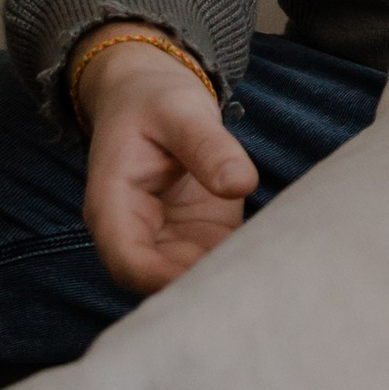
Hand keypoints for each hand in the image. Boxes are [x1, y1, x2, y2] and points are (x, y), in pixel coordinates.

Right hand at [78, 39, 257, 295]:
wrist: (153, 98)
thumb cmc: (155, 102)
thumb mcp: (180, 110)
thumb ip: (207, 146)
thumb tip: (240, 183)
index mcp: (113, 205)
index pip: (127, 261)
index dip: (162, 279)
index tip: (211, 279)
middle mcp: (137, 232)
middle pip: (158, 284)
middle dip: (200, 291)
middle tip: (252, 286)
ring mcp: (169, 239)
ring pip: (192, 282)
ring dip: (226, 283)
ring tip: (269, 280)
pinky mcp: (201, 238)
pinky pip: (219, 265)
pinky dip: (242, 267)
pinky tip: (274, 264)